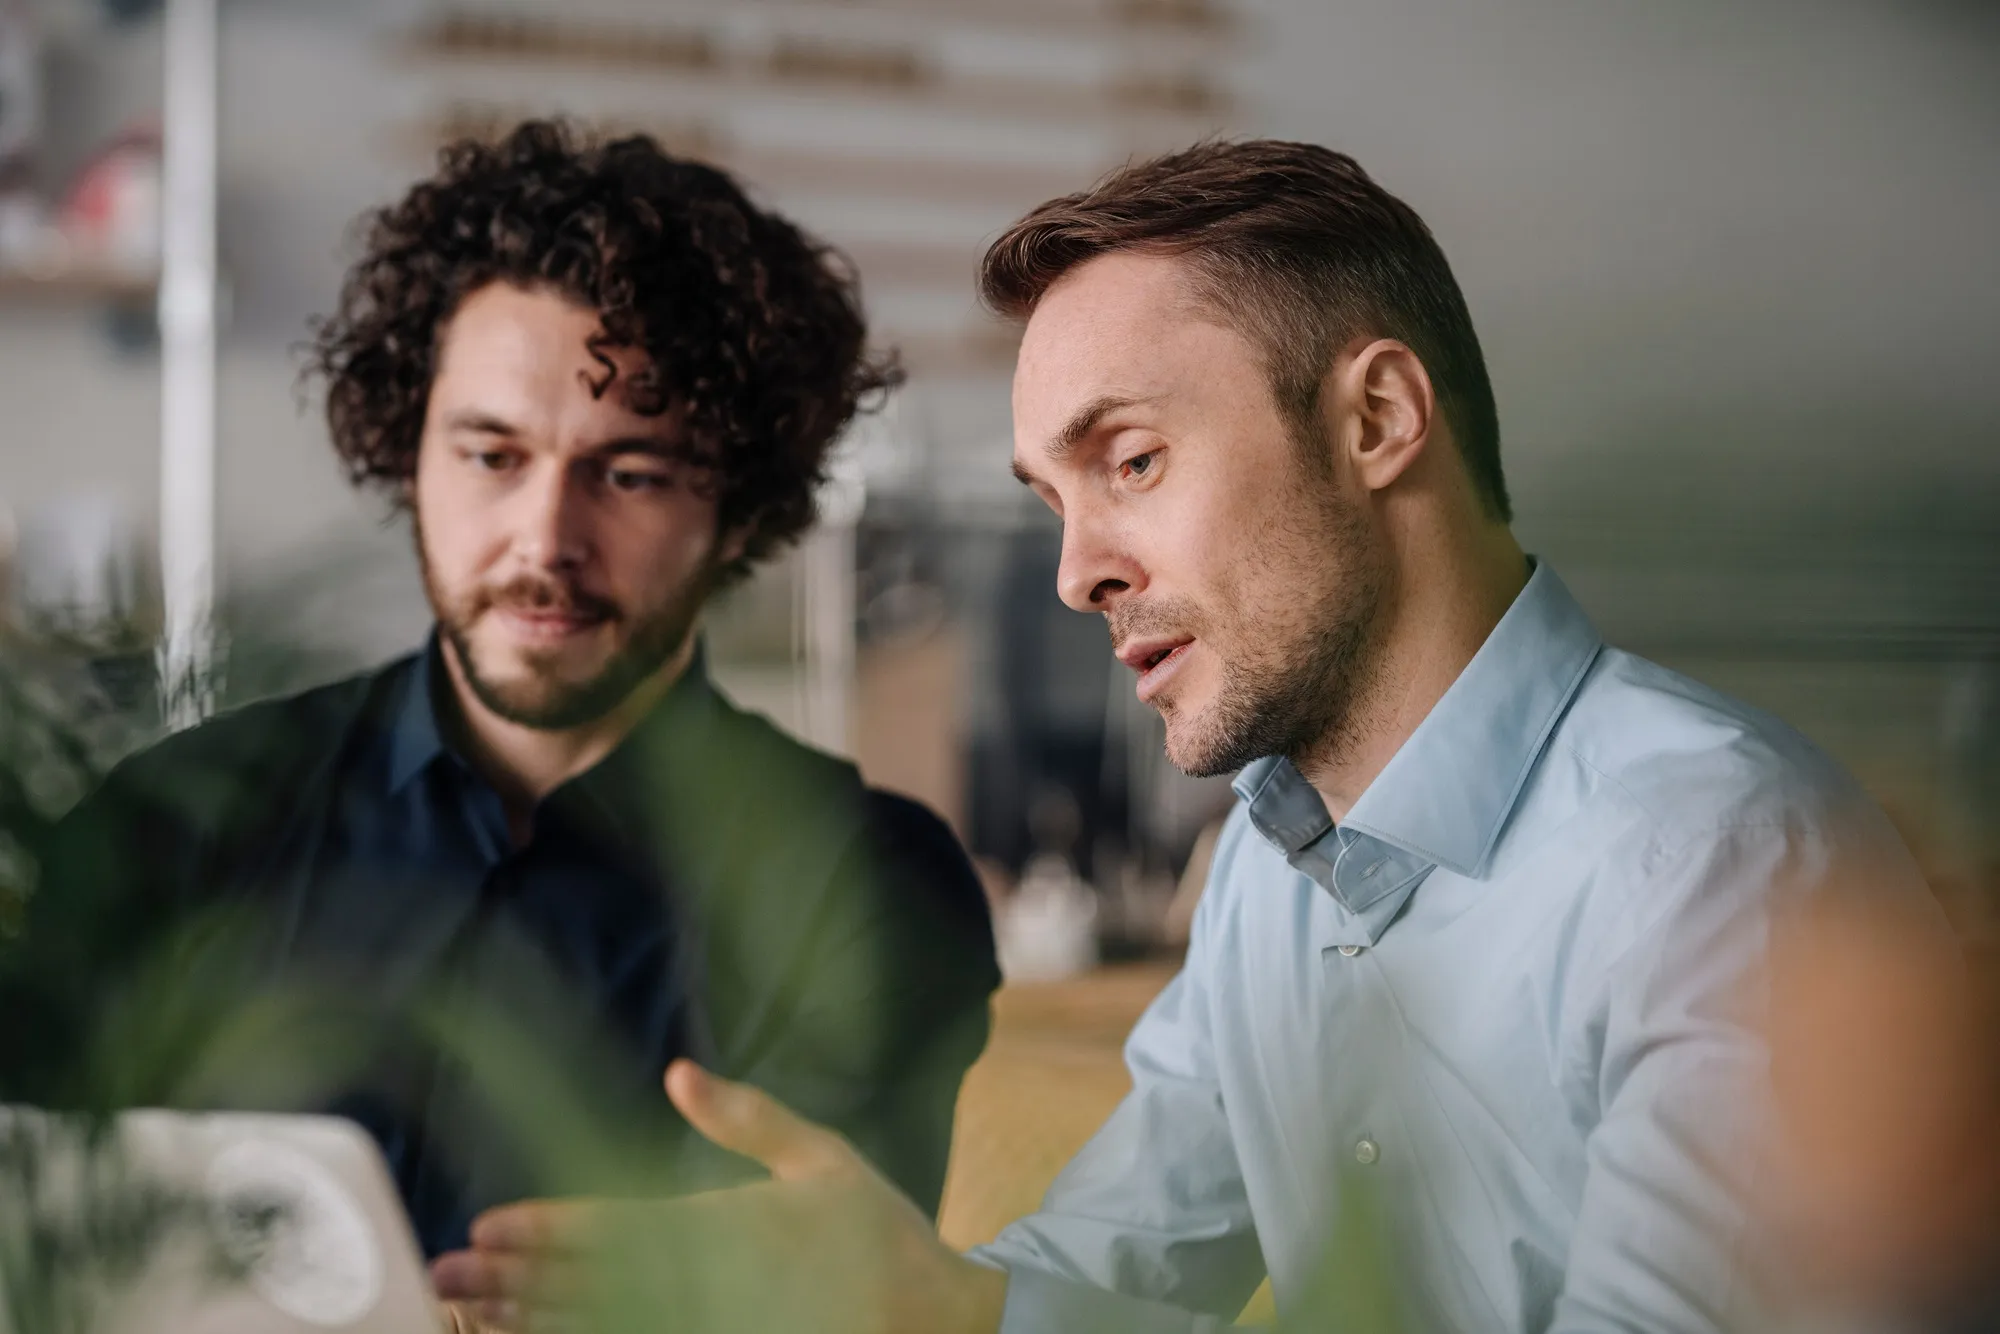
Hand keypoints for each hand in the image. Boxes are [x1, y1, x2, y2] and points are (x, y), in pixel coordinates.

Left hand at [431, 1059, 1009, 1333]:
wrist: (936, 1318)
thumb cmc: (878, 1233)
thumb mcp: (823, 1157)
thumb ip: (749, 1117)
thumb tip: (677, 1072)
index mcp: (733, 1222)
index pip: (620, 1224)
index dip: (549, 1227)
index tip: (487, 1227)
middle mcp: (716, 1282)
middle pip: (595, 1282)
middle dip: (514, 1279)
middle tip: (442, 1278)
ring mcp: (719, 1325)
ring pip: (608, 1327)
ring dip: (533, 1321)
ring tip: (468, 1315)